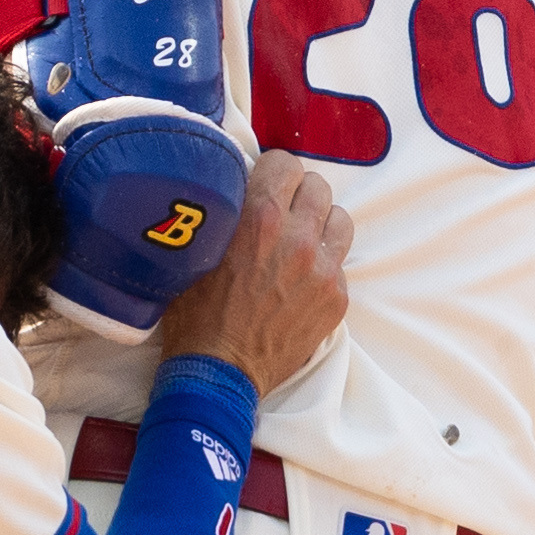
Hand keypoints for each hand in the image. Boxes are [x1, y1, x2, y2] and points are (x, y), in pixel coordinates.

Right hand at [157, 151, 350, 394]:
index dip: (272, 172)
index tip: (264, 184)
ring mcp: (323, 269)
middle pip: (318, 186)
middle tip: (282, 213)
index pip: (285, 163)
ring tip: (299, 241)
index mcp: (259, 219)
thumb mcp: (195, 250)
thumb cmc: (195, 312)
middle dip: (298, 195)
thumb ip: (224, 213)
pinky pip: (339, 261)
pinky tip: (300, 280)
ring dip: (320, 224)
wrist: (219, 372)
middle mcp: (298, 238)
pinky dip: (323, 263)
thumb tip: (238, 187)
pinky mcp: (336, 297)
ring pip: (340, 219)